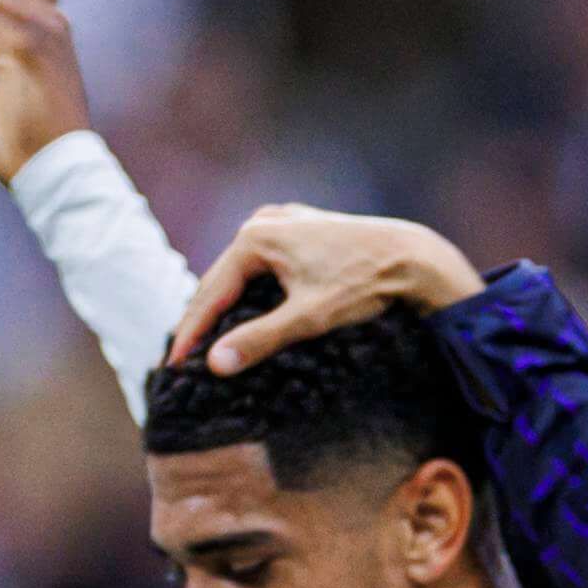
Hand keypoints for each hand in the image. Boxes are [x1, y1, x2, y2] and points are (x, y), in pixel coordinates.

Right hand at [168, 206, 486, 373]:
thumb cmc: (364, 285)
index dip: (190, 332)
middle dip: (203, 318)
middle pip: (222, 279)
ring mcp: (283, 221)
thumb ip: (260, 340)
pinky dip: (250, 288)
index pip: (210, 293)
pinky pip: (263, 264)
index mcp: (256, 238)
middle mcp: (263, 222)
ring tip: (206, 339)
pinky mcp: (301, 229)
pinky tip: (244, 310)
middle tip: (182, 357)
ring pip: (242, 271)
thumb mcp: (309, 318)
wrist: (414, 258)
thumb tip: (214, 364)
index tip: (173, 365)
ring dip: (226, 303)